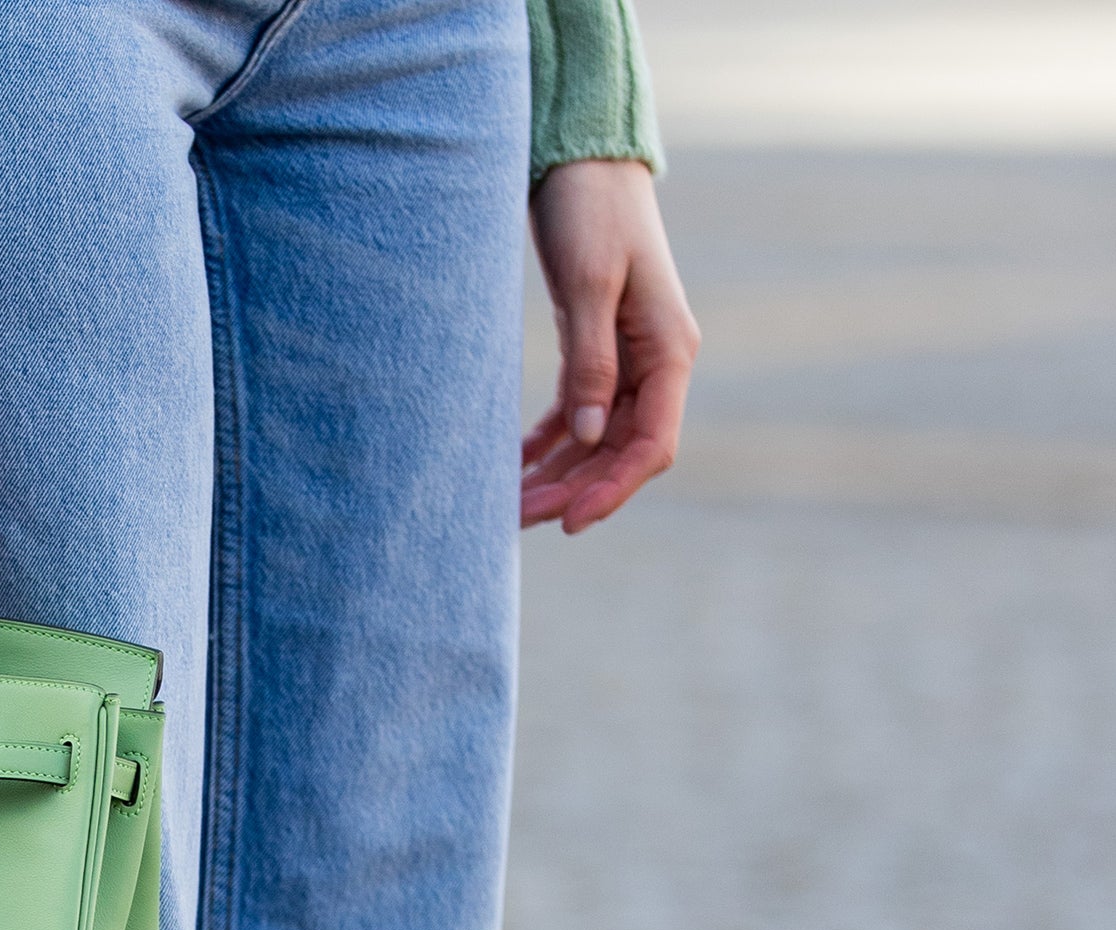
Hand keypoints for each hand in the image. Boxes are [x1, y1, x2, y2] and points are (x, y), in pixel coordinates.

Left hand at [522, 159, 700, 533]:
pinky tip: (516, 464)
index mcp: (669, 349)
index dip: (613, 489)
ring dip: (559, 472)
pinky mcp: (595, 342)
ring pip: (595, 436)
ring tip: (508, 503)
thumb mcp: (590, 285)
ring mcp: (626, 354)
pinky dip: (548, 440)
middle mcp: (654, 360)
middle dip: (576, 489)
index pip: (651, 444)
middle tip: (519, 519)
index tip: (570, 522)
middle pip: (620, 449)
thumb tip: (586, 436)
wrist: (583, 158)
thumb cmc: (592, 211)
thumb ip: (591, 361)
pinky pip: (576, 409)